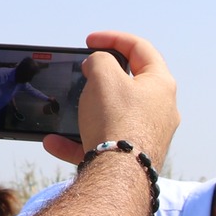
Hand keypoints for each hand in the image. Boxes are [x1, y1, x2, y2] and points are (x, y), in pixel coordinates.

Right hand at [41, 31, 179, 169]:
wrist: (119, 177)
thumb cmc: (117, 121)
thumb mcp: (103, 76)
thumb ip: (99, 60)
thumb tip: (98, 66)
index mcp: (161, 85)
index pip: (140, 49)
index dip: (113, 38)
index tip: (89, 41)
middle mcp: (160, 111)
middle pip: (129, 84)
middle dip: (101, 78)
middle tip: (83, 74)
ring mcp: (148, 137)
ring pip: (113, 117)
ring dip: (86, 112)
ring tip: (67, 109)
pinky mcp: (133, 160)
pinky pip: (102, 145)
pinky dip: (78, 142)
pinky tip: (54, 142)